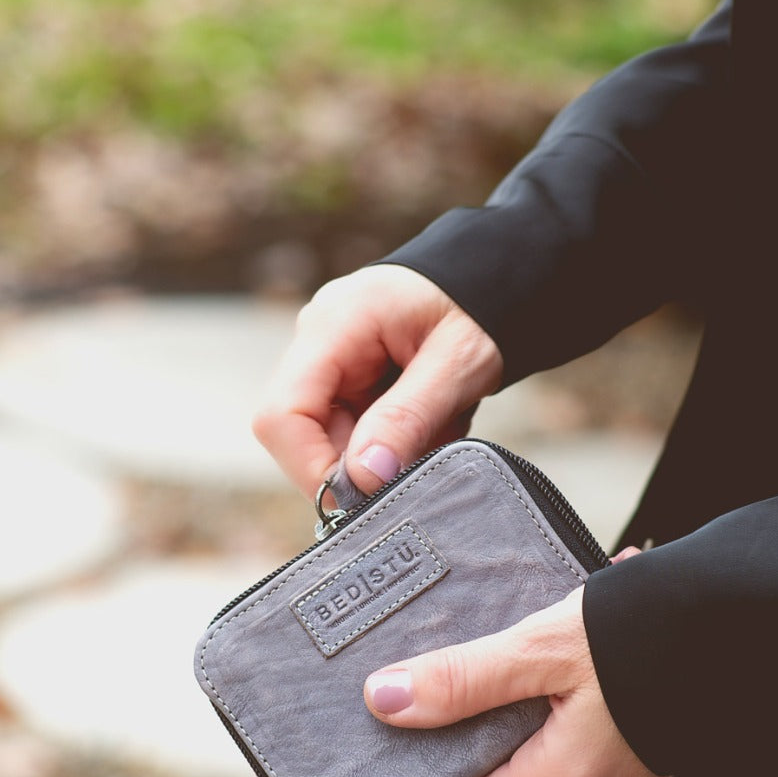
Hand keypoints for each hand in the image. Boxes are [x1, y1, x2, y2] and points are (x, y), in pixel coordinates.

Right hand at [253, 265, 503, 498]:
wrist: (495, 278)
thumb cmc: (479, 307)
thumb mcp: (458, 362)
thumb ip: (408, 417)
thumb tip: (364, 477)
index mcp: (332, 327)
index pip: (282, 417)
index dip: (312, 469)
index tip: (366, 498)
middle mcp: (317, 344)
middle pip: (303, 437)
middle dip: (363, 463)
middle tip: (426, 454)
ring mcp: (330, 364)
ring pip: (335, 443)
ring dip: (388, 454)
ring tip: (441, 425)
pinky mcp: (349, 381)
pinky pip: (358, 434)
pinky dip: (398, 443)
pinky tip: (435, 421)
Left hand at [362, 569, 667, 776]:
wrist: (752, 615)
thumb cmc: (644, 635)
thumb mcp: (538, 650)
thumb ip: (462, 680)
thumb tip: (381, 702)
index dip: (434, 756)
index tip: (414, 706)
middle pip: (504, 763)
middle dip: (482, 707)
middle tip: (464, 651)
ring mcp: (625, 765)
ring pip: (545, 732)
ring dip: (528, 683)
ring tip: (523, 627)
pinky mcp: (645, 733)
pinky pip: (586, 714)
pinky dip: (570, 677)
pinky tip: (574, 626)